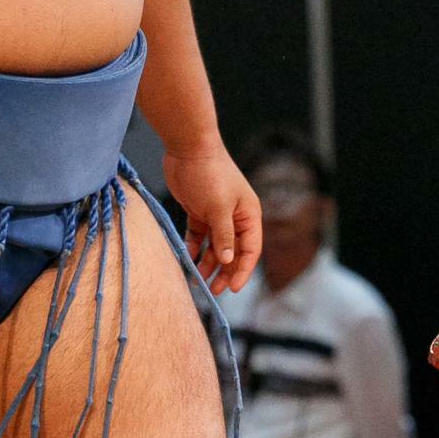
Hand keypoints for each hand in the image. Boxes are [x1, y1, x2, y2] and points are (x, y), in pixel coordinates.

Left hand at [164, 143, 261, 292]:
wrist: (188, 148)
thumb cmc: (210, 173)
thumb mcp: (219, 207)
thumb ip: (224, 235)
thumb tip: (229, 261)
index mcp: (249, 215)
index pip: (251, 249)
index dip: (242, 270)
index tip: (233, 288)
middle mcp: (235, 217)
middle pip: (232, 252)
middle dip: (224, 271)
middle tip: (213, 290)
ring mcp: (216, 215)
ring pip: (214, 247)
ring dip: (207, 263)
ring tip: (197, 280)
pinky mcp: (198, 212)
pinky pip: (198, 237)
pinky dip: (194, 249)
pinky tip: (187, 260)